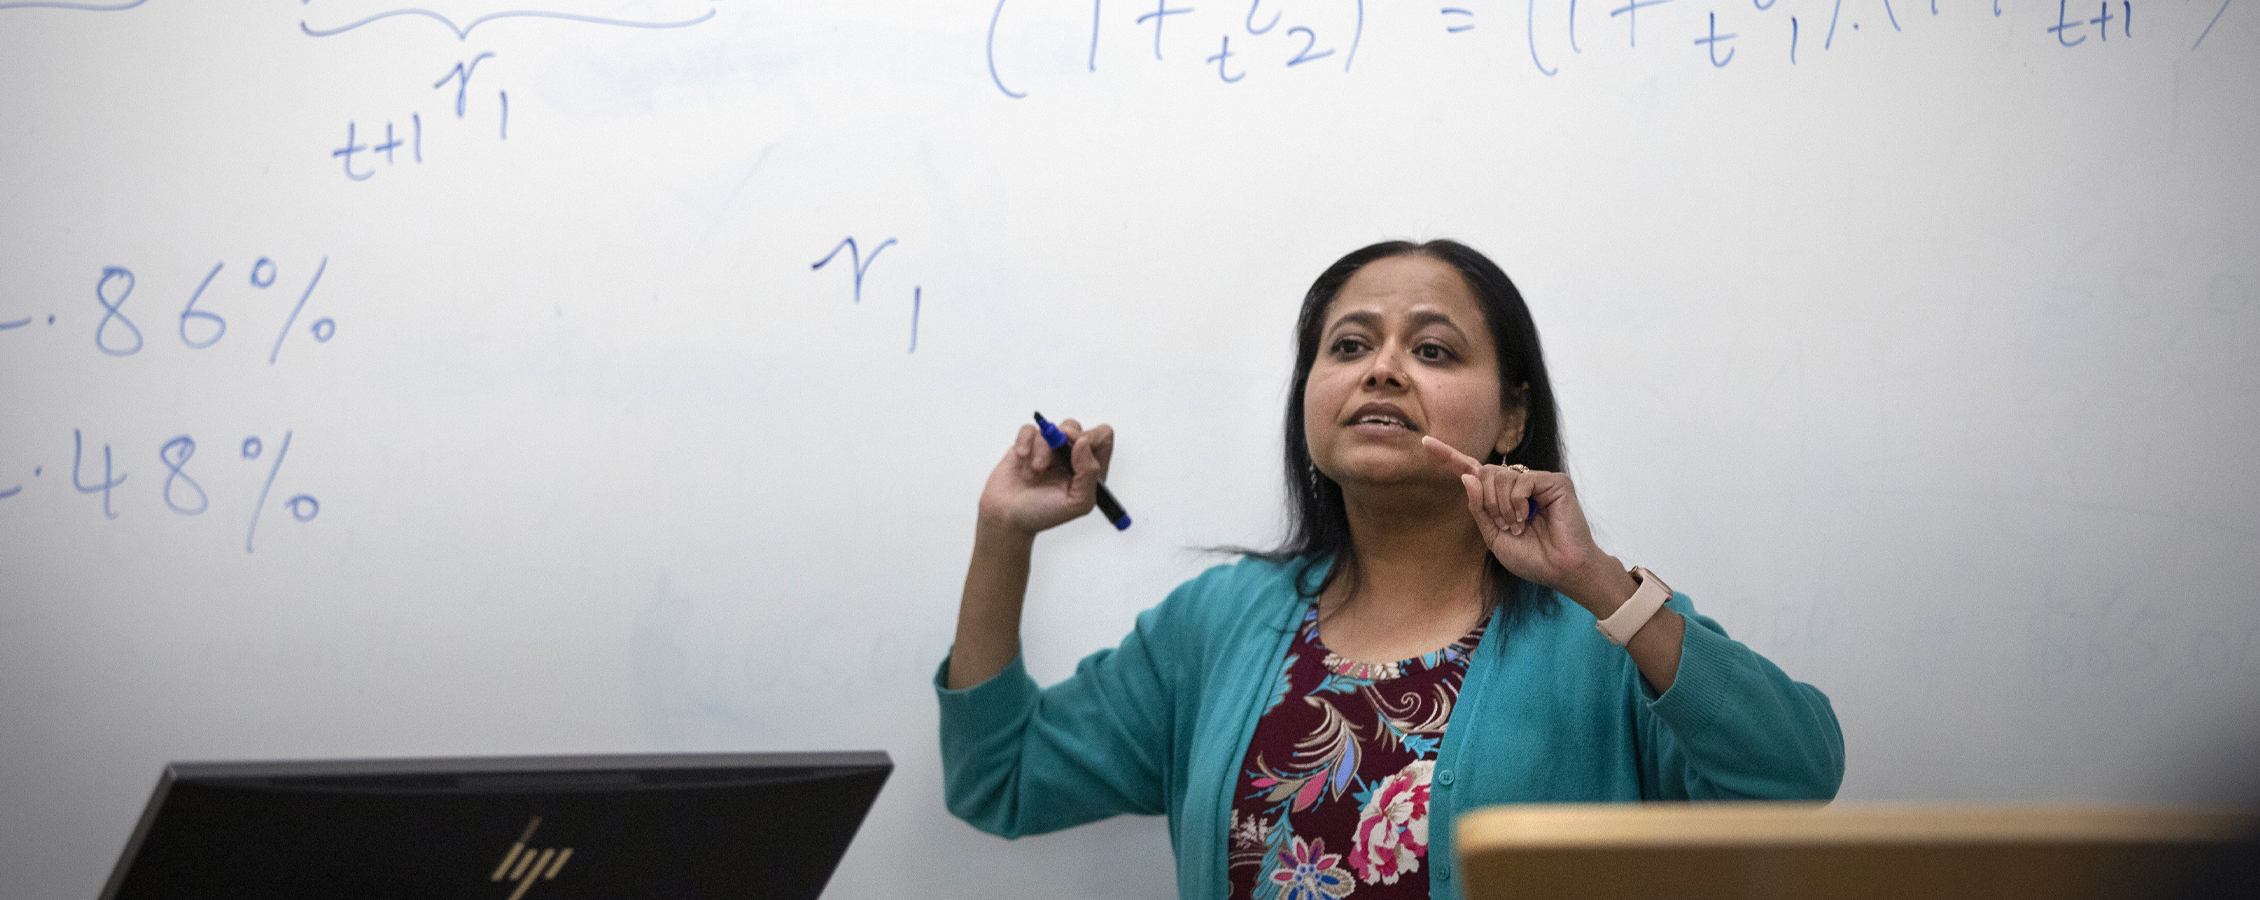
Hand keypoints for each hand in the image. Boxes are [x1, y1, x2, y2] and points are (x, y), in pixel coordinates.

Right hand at [977, 419, 1113, 537]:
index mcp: (1089, 469)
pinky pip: (1030, 429)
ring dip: (1041, 450)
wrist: (1008, 517)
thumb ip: (1089, 473)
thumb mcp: (1077, 503)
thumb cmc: (1043, 513)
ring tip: (1033, 473)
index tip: (1075, 451)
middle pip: (1076, 427)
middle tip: (1050, 461)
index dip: (1092, 439)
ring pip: (1052, 429)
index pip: (1102, 437)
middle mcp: (1071, 456)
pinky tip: (1022, 458)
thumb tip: (1083, 442)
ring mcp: (1049, 448)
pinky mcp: (1028, 444)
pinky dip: (1025, 442)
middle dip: (1063, 441)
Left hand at [1419, 435, 1625, 607]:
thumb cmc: (1531, 558)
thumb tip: (1467, 476)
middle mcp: (1518, 484)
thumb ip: (1478, 508)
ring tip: (1519, 525)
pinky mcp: (1555, 481)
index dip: (1449, 457)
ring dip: (1502, 507)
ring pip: (1500, 476)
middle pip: (1484, 473)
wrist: (1560, 570)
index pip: (1472, 471)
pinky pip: (1521, 480)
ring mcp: (1537, 480)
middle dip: (1487, 503)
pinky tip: (1529, 517)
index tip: (1425, 444)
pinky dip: (1518, 502)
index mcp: (1502, 497)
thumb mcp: (1493, 536)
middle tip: (1505, 526)